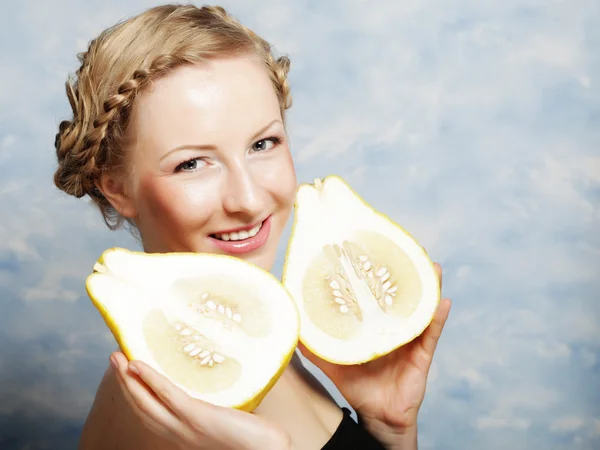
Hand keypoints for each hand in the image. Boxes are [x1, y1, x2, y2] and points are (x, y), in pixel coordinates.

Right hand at [110, 352, 290, 449]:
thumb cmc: (254, 436)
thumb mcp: (224, 417)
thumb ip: (212, 404)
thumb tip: (212, 378)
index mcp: (183, 434)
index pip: (151, 412)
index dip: (136, 392)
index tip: (128, 371)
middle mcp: (178, 433)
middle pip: (141, 406)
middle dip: (124, 382)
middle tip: (114, 358)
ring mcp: (186, 427)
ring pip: (146, 402)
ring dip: (128, 379)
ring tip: (117, 357)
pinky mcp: (197, 417)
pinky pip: (167, 396)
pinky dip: (150, 380)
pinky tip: (138, 365)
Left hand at [298, 263, 450, 446]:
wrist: (378, 416)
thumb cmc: (358, 386)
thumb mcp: (334, 362)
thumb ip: (315, 347)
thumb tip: (293, 329)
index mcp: (375, 326)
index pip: (377, 296)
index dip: (376, 276)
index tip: (373, 251)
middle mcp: (394, 327)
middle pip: (402, 296)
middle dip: (406, 274)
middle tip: (407, 250)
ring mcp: (410, 339)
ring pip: (421, 308)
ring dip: (428, 287)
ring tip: (431, 267)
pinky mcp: (422, 354)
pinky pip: (432, 333)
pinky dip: (437, 317)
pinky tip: (441, 301)